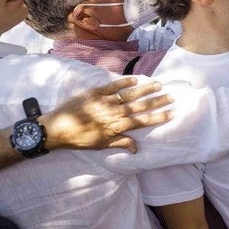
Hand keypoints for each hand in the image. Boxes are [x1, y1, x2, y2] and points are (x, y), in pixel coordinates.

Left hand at [42, 78, 174, 152]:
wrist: (56, 129)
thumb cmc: (79, 139)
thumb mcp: (101, 145)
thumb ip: (120, 143)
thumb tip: (137, 148)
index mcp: (117, 126)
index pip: (142, 121)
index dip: (158, 117)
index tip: (171, 112)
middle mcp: (114, 113)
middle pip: (140, 106)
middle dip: (157, 101)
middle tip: (171, 96)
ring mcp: (105, 101)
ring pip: (130, 94)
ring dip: (146, 89)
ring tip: (158, 85)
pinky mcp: (95, 93)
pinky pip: (113, 86)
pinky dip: (125, 82)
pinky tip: (136, 79)